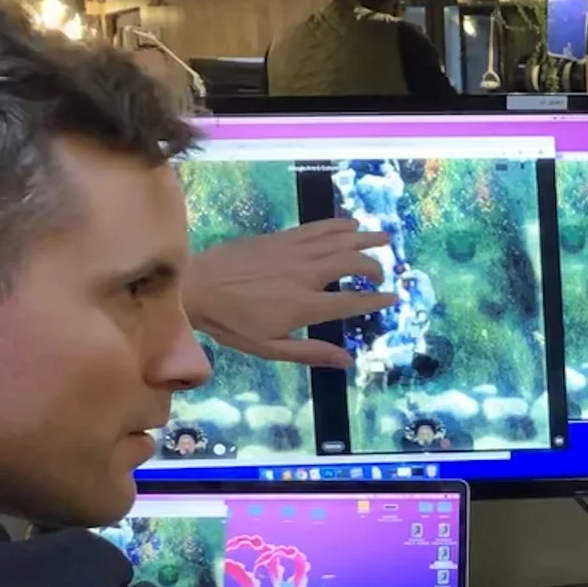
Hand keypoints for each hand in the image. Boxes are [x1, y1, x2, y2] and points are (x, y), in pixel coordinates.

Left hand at [183, 220, 397, 368]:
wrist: (195, 285)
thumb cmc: (231, 323)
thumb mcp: (269, 348)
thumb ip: (310, 353)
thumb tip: (347, 361)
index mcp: (304, 306)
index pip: (351, 301)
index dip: (376, 299)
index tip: (392, 298)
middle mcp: (305, 274)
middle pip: (351, 264)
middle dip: (372, 268)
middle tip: (380, 275)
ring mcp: (293, 251)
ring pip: (339, 240)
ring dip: (365, 238)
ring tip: (384, 237)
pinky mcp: (281, 237)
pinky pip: (317, 227)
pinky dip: (338, 224)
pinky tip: (350, 224)